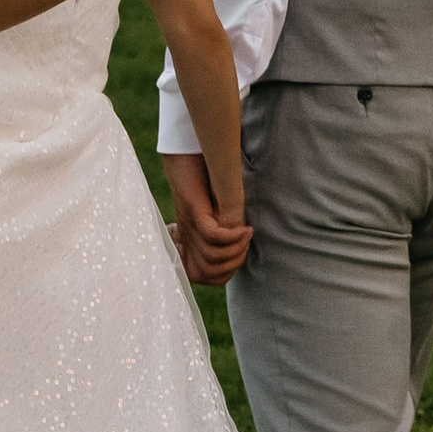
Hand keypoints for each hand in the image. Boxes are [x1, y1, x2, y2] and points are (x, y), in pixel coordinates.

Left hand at [163, 151, 253, 285]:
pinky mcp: (194, 211)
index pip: (200, 276)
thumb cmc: (202, 181)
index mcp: (189, 240)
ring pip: (211, 258)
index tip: (235, 254)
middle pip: (207, 273)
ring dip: (236, 250)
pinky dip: (232, 237)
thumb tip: (239, 246)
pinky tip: (244, 228)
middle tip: (246, 244)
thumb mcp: (215, 212)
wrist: (185, 155)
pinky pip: (213, 236)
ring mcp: (189, 225)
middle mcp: (187, 237)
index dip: (222, 274)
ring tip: (247, 233)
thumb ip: (222, 229)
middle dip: (233, 265)